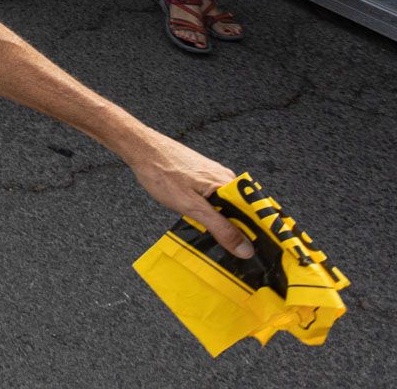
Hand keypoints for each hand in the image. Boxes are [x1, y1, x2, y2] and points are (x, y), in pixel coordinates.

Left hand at [124, 134, 251, 258]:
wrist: (141, 149)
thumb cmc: (162, 173)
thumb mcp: (191, 207)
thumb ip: (219, 227)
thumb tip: (245, 248)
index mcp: (228, 184)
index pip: (258, 213)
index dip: (260, 234)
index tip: (261, 253)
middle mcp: (226, 179)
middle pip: (244, 211)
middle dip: (242, 232)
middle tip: (238, 253)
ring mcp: (214, 177)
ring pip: (229, 206)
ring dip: (227, 224)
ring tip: (222, 242)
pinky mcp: (201, 177)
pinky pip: (216, 199)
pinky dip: (214, 213)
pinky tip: (205, 223)